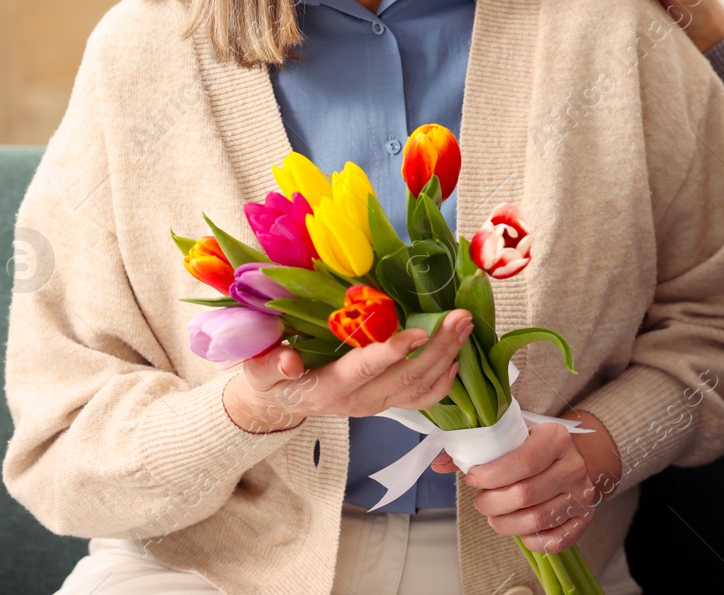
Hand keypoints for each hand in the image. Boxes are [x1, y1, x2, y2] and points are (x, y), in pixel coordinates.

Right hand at [223, 309, 472, 433]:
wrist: (280, 401)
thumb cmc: (268, 379)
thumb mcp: (257, 370)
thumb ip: (267, 364)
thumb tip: (286, 362)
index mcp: (328, 388)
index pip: (364, 368)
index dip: (391, 351)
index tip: (417, 331)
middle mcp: (358, 401)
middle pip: (405, 377)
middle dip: (436, 347)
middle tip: (459, 318)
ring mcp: (375, 404)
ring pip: (419, 386)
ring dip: (447, 356)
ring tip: (466, 327)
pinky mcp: (385, 403)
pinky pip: (421, 399)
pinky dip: (443, 382)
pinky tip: (457, 359)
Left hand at [432, 409, 621, 552]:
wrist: (572, 457)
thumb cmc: (534, 446)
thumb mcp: (510, 435)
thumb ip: (475, 446)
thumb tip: (440, 464)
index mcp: (556, 437)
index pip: (523, 462)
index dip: (491, 475)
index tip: (472, 478)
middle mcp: (574, 466)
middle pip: (525, 495)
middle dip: (491, 503)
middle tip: (481, 501)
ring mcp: (582, 495)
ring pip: (535, 521)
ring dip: (505, 523)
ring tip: (495, 515)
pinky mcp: (584, 519)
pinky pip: (553, 541)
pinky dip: (529, 540)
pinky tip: (519, 527)